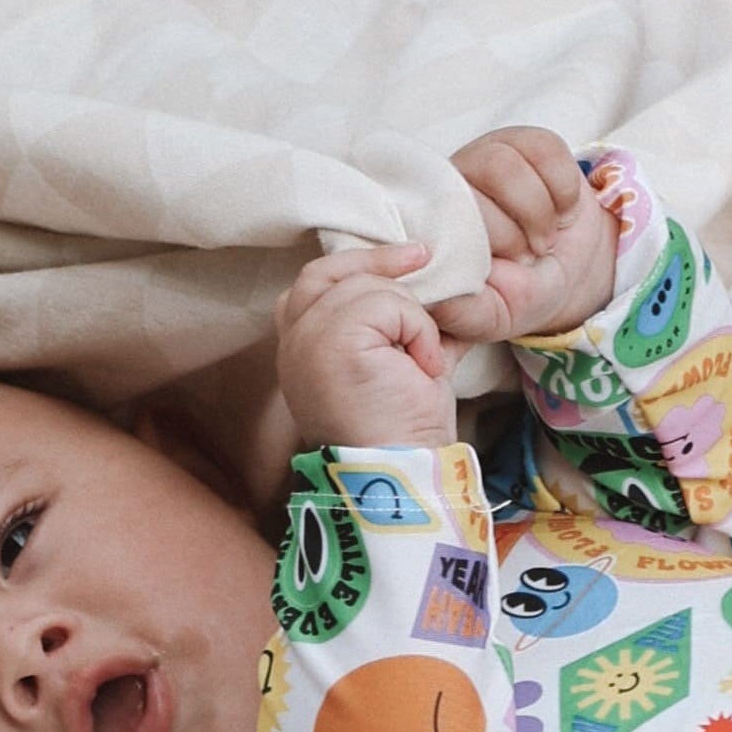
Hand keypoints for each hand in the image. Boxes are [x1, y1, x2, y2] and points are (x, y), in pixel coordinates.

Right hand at [274, 242, 457, 449]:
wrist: (400, 474)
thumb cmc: (403, 432)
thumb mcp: (401, 362)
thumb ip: (401, 322)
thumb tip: (439, 286)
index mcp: (301, 353)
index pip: (314, 285)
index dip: (356, 264)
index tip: (409, 260)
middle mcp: (293, 346)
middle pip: (328, 271)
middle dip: (379, 260)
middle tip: (422, 256)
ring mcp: (307, 342)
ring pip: (368, 286)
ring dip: (411, 317)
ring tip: (424, 362)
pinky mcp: (332, 342)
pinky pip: (386, 303)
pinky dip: (417, 330)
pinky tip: (422, 367)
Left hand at [430, 126, 619, 347]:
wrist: (564, 273)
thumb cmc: (518, 294)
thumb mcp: (491, 316)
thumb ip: (461, 312)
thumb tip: (433, 296)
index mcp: (432, 226)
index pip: (447, 213)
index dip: (489, 242)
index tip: (505, 271)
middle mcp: (451, 184)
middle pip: (476, 185)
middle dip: (516, 230)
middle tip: (529, 258)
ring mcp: (486, 157)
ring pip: (509, 162)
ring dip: (539, 210)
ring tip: (544, 238)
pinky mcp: (525, 144)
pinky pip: (546, 149)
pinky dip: (564, 189)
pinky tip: (561, 211)